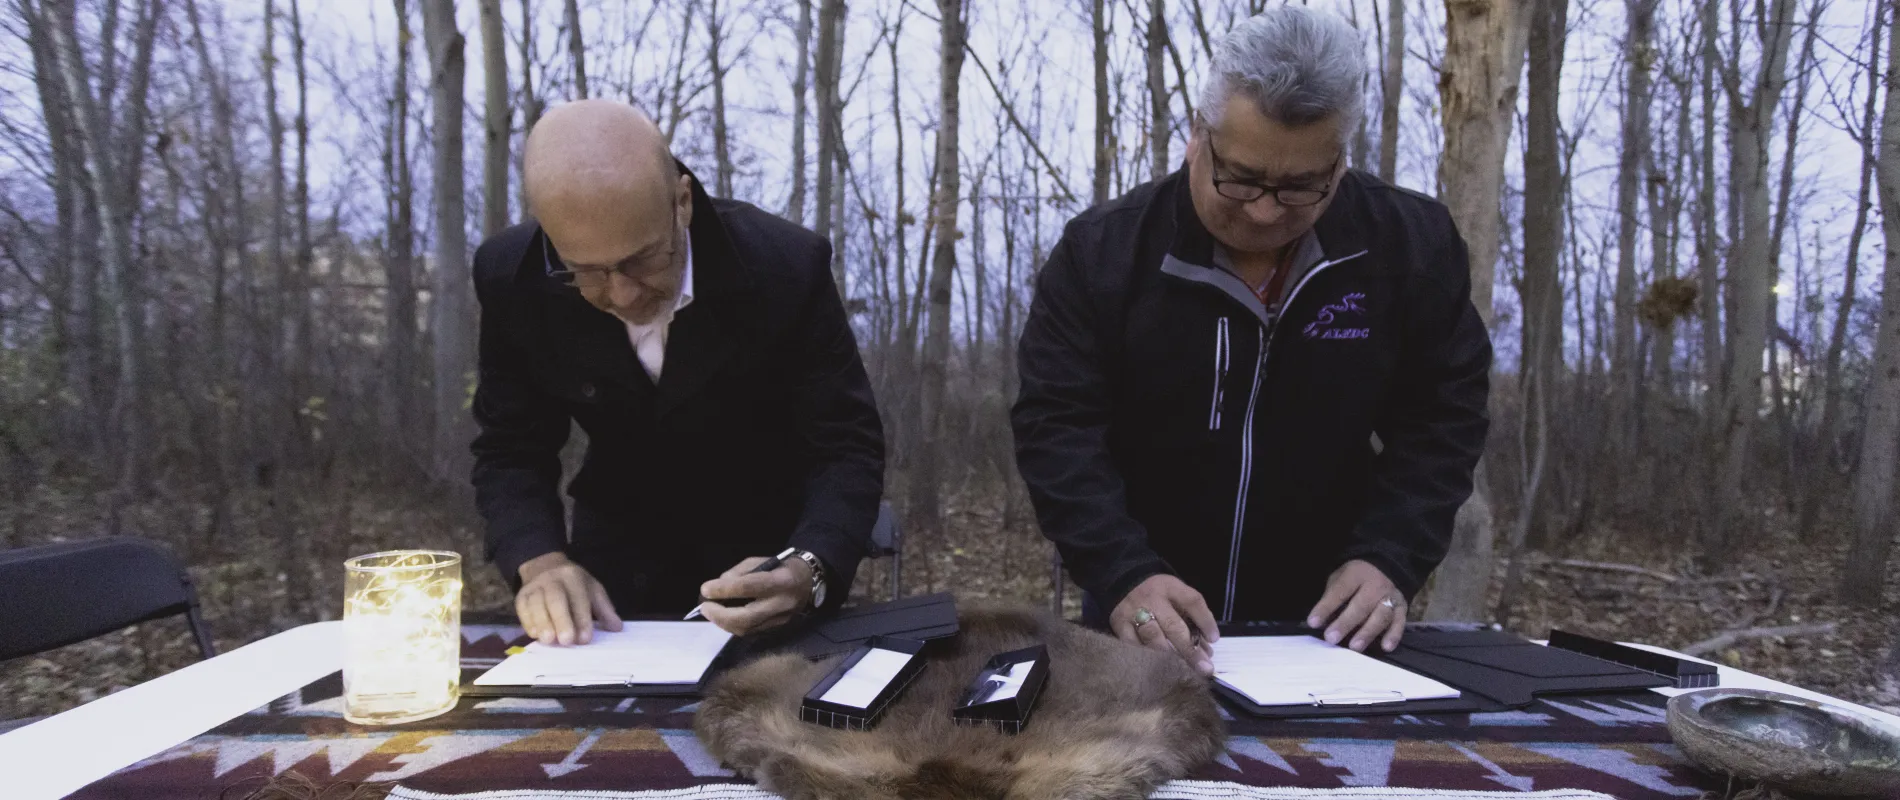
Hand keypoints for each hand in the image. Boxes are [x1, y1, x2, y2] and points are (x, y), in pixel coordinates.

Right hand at [516, 552, 622, 645]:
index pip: (579, 598)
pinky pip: (522, 609)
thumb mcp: (592, 590)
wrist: (544, 567)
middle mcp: (552, 579)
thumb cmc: (573, 585)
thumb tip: (617, 628)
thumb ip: (604, 610)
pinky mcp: (520, 596)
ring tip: (549, 640)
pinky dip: (528, 622)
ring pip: (536, 604)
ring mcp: (534, 587)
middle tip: (566, 641)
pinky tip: (535, 635)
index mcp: (574, 577)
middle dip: (561, 620)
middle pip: (556, 599)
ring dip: (542, 623)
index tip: (585, 639)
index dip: (582, 619)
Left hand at [696, 555, 814, 635]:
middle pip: (746, 617)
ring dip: (723, 623)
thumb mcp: (760, 562)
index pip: (748, 587)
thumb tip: (716, 588)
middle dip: (720, 615)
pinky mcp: (776, 629)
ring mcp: (780, 620)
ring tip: (711, 613)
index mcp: (780, 581)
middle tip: (705, 608)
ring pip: (746, 629)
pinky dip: (733, 626)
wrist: (807, 583)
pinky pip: (750, 631)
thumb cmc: (780, 568)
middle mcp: (781, 603)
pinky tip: (724, 618)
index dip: (723, 590)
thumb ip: (738, 574)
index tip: (706, 589)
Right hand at [1111, 574, 1219, 675]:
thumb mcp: (1177, 595)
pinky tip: (1157, 667)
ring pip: (1153, 637)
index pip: (1192, 601)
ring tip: (1183, 670)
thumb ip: (1192, 619)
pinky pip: (1133, 645)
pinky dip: (1146, 657)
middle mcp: (1152, 599)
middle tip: (1204, 668)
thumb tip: (1207, 651)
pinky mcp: (1119, 625)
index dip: (1205, 621)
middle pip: (1173, 625)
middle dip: (1190, 650)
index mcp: (1171, 588)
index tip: (1214, 639)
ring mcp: (1133, 612)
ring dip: (1170, 656)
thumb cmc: (1159, 595)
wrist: (1124, 583)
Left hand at [1306, 559, 1405, 652]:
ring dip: (1367, 632)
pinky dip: (1394, 635)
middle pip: (1361, 606)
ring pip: (1381, 616)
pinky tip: (1385, 647)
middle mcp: (1376, 585)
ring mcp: (1391, 597)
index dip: (1326, 607)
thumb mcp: (1340, 577)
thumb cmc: (1356, 577)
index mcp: (1356, 574)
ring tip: (1354, 647)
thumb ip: (1332, 597)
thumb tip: (1322, 621)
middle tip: (1331, 638)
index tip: (1313, 622)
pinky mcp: (1403, 608)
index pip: (1339, 591)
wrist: (1386, 567)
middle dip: (1345, 623)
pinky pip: (1400, 622)